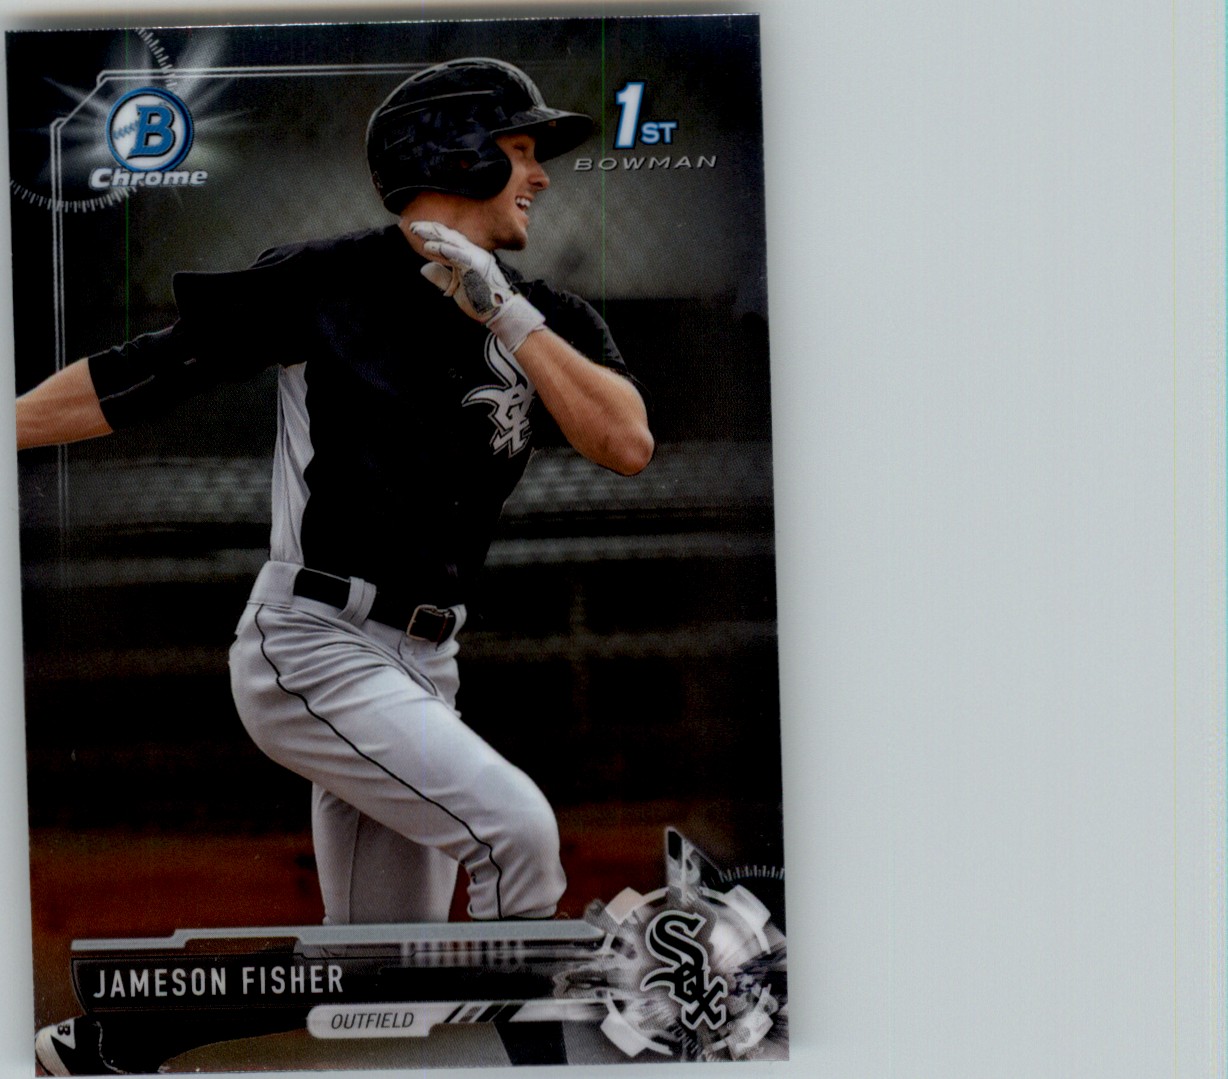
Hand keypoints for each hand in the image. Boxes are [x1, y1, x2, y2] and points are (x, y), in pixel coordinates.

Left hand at [410, 220, 544, 351]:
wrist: (501, 312)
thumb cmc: (481, 302)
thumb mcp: (456, 288)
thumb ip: (441, 277)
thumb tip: (424, 267)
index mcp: (471, 255)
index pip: (450, 240)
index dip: (434, 233)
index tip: (417, 229)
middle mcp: (474, 252)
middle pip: (450, 236)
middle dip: (430, 229)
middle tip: (412, 224)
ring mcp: (476, 257)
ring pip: (452, 241)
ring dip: (433, 234)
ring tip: (417, 230)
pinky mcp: (476, 266)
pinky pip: (456, 254)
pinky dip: (442, 249)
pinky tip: (428, 246)